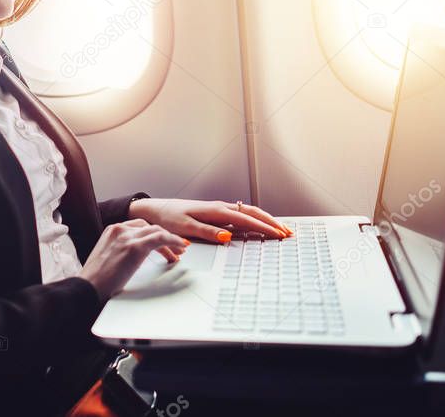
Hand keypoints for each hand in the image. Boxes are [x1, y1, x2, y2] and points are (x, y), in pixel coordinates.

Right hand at [79, 219, 189, 298]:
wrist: (88, 287)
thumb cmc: (95, 280)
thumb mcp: (107, 258)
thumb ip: (120, 251)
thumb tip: (134, 258)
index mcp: (111, 230)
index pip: (138, 227)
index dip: (153, 234)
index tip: (162, 242)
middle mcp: (119, 229)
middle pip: (149, 227)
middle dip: (164, 237)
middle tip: (176, 248)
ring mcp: (127, 236)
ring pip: (157, 231)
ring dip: (171, 240)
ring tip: (180, 250)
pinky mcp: (135, 247)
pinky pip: (160, 238)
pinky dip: (173, 241)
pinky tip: (180, 247)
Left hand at [127, 198, 291, 242]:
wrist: (156, 210)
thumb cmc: (168, 219)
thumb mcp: (185, 227)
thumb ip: (207, 232)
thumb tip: (228, 237)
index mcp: (215, 211)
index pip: (246, 219)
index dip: (264, 227)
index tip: (279, 235)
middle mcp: (220, 208)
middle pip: (252, 213)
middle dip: (272, 222)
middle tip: (288, 233)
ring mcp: (219, 210)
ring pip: (248, 213)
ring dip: (265, 220)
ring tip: (280, 230)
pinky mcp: (216, 214)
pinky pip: (241, 216)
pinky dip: (255, 220)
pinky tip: (260, 227)